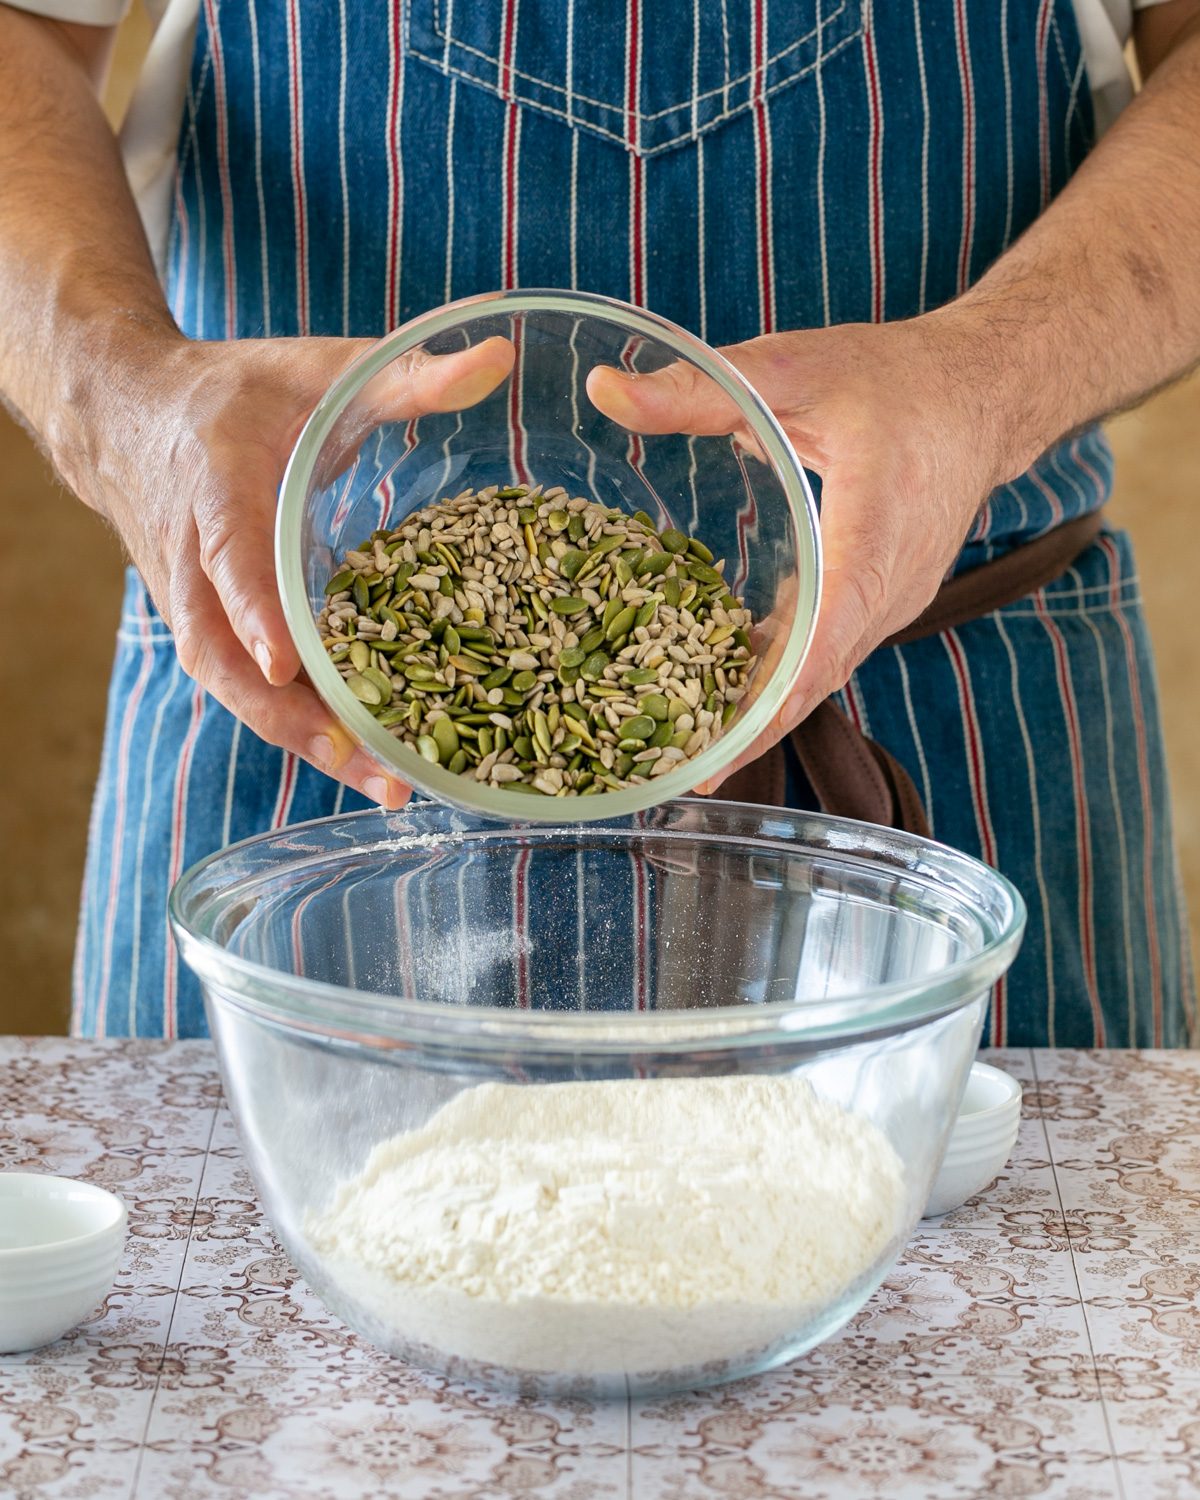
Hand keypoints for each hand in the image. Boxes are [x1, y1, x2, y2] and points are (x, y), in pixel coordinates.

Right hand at [52, 332, 513, 805]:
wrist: (128, 415)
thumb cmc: (236, 394)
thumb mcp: (320, 368)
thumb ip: (406, 374)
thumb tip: (500, 360)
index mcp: (216, 487)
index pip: (229, 556)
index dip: (254, 610)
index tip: (284, 662)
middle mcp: (190, 560)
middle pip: (223, 655)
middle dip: (289, 715)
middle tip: (367, 762)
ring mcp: (190, 603)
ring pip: (232, 688)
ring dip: (300, 740)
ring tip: (386, 785)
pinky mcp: (205, 628)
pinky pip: (243, 688)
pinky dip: (295, 727)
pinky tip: (363, 760)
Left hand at [587, 314, 1023, 789]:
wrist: (985, 393)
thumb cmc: (894, 378)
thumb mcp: (789, 369)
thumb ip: (696, 388)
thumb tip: (604, 389)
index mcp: (875, 528)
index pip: (826, 634)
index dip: (773, 699)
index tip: (721, 749)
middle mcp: (894, 583)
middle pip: (821, 676)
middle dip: (755, 730)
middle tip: (681, 771)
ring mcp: (897, 600)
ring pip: (828, 673)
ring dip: (769, 713)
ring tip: (694, 750)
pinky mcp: (889, 601)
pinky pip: (835, 652)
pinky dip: (787, 678)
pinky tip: (731, 692)